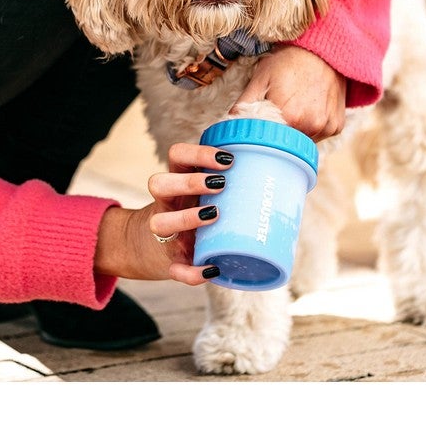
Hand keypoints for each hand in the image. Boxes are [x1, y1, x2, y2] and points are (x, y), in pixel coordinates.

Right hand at [94, 143, 231, 285]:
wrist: (148, 248)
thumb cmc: (188, 211)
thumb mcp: (197, 192)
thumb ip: (225, 183)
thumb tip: (278, 177)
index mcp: (176, 182)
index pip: (176, 155)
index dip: (198, 154)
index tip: (228, 160)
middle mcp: (165, 204)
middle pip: (159, 183)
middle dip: (190, 181)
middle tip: (221, 184)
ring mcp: (164, 234)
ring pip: (158, 223)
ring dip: (186, 218)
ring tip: (214, 215)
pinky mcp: (169, 263)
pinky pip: (175, 270)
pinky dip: (192, 272)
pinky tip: (213, 268)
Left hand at [233, 44, 346, 141]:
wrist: (323, 51)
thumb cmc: (288, 62)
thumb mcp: (261, 77)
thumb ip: (245, 103)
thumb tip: (229, 123)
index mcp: (289, 116)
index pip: (268, 141)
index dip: (262, 134)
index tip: (260, 126)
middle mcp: (310, 125)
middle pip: (286, 144)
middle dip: (278, 135)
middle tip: (278, 115)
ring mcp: (326, 127)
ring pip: (303, 142)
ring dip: (296, 132)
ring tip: (294, 109)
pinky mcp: (336, 126)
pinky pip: (319, 135)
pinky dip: (312, 128)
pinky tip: (309, 109)